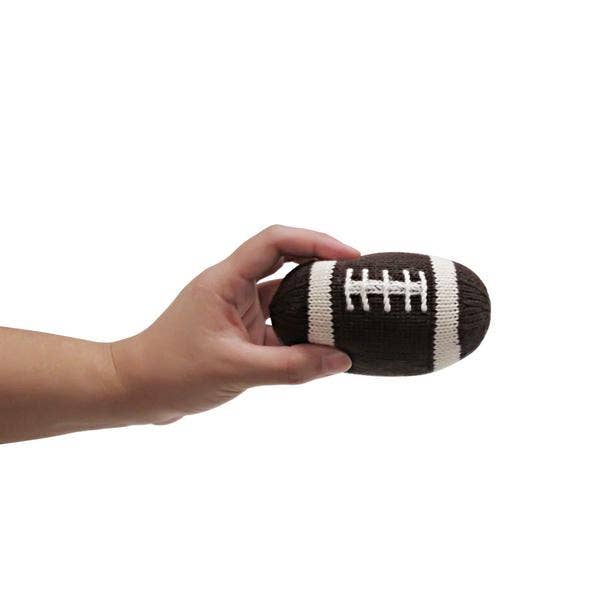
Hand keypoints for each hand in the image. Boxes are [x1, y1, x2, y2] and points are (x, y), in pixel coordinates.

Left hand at [111, 225, 359, 424]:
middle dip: (321, 266)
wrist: (136, 391)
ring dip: (312, 304)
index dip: (315, 242)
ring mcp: (238, 311)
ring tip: (346, 311)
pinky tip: (323, 346)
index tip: (348, 257)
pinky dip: (301, 334)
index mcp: (225, 280)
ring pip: (284, 297)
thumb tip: (341, 359)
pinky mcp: (241, 334)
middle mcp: (233, 288)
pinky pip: (279, 326)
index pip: (275, 242)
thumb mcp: (236, 369)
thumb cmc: (172, 372)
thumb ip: (291, 366)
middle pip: (285, 261)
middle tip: (355, 280)